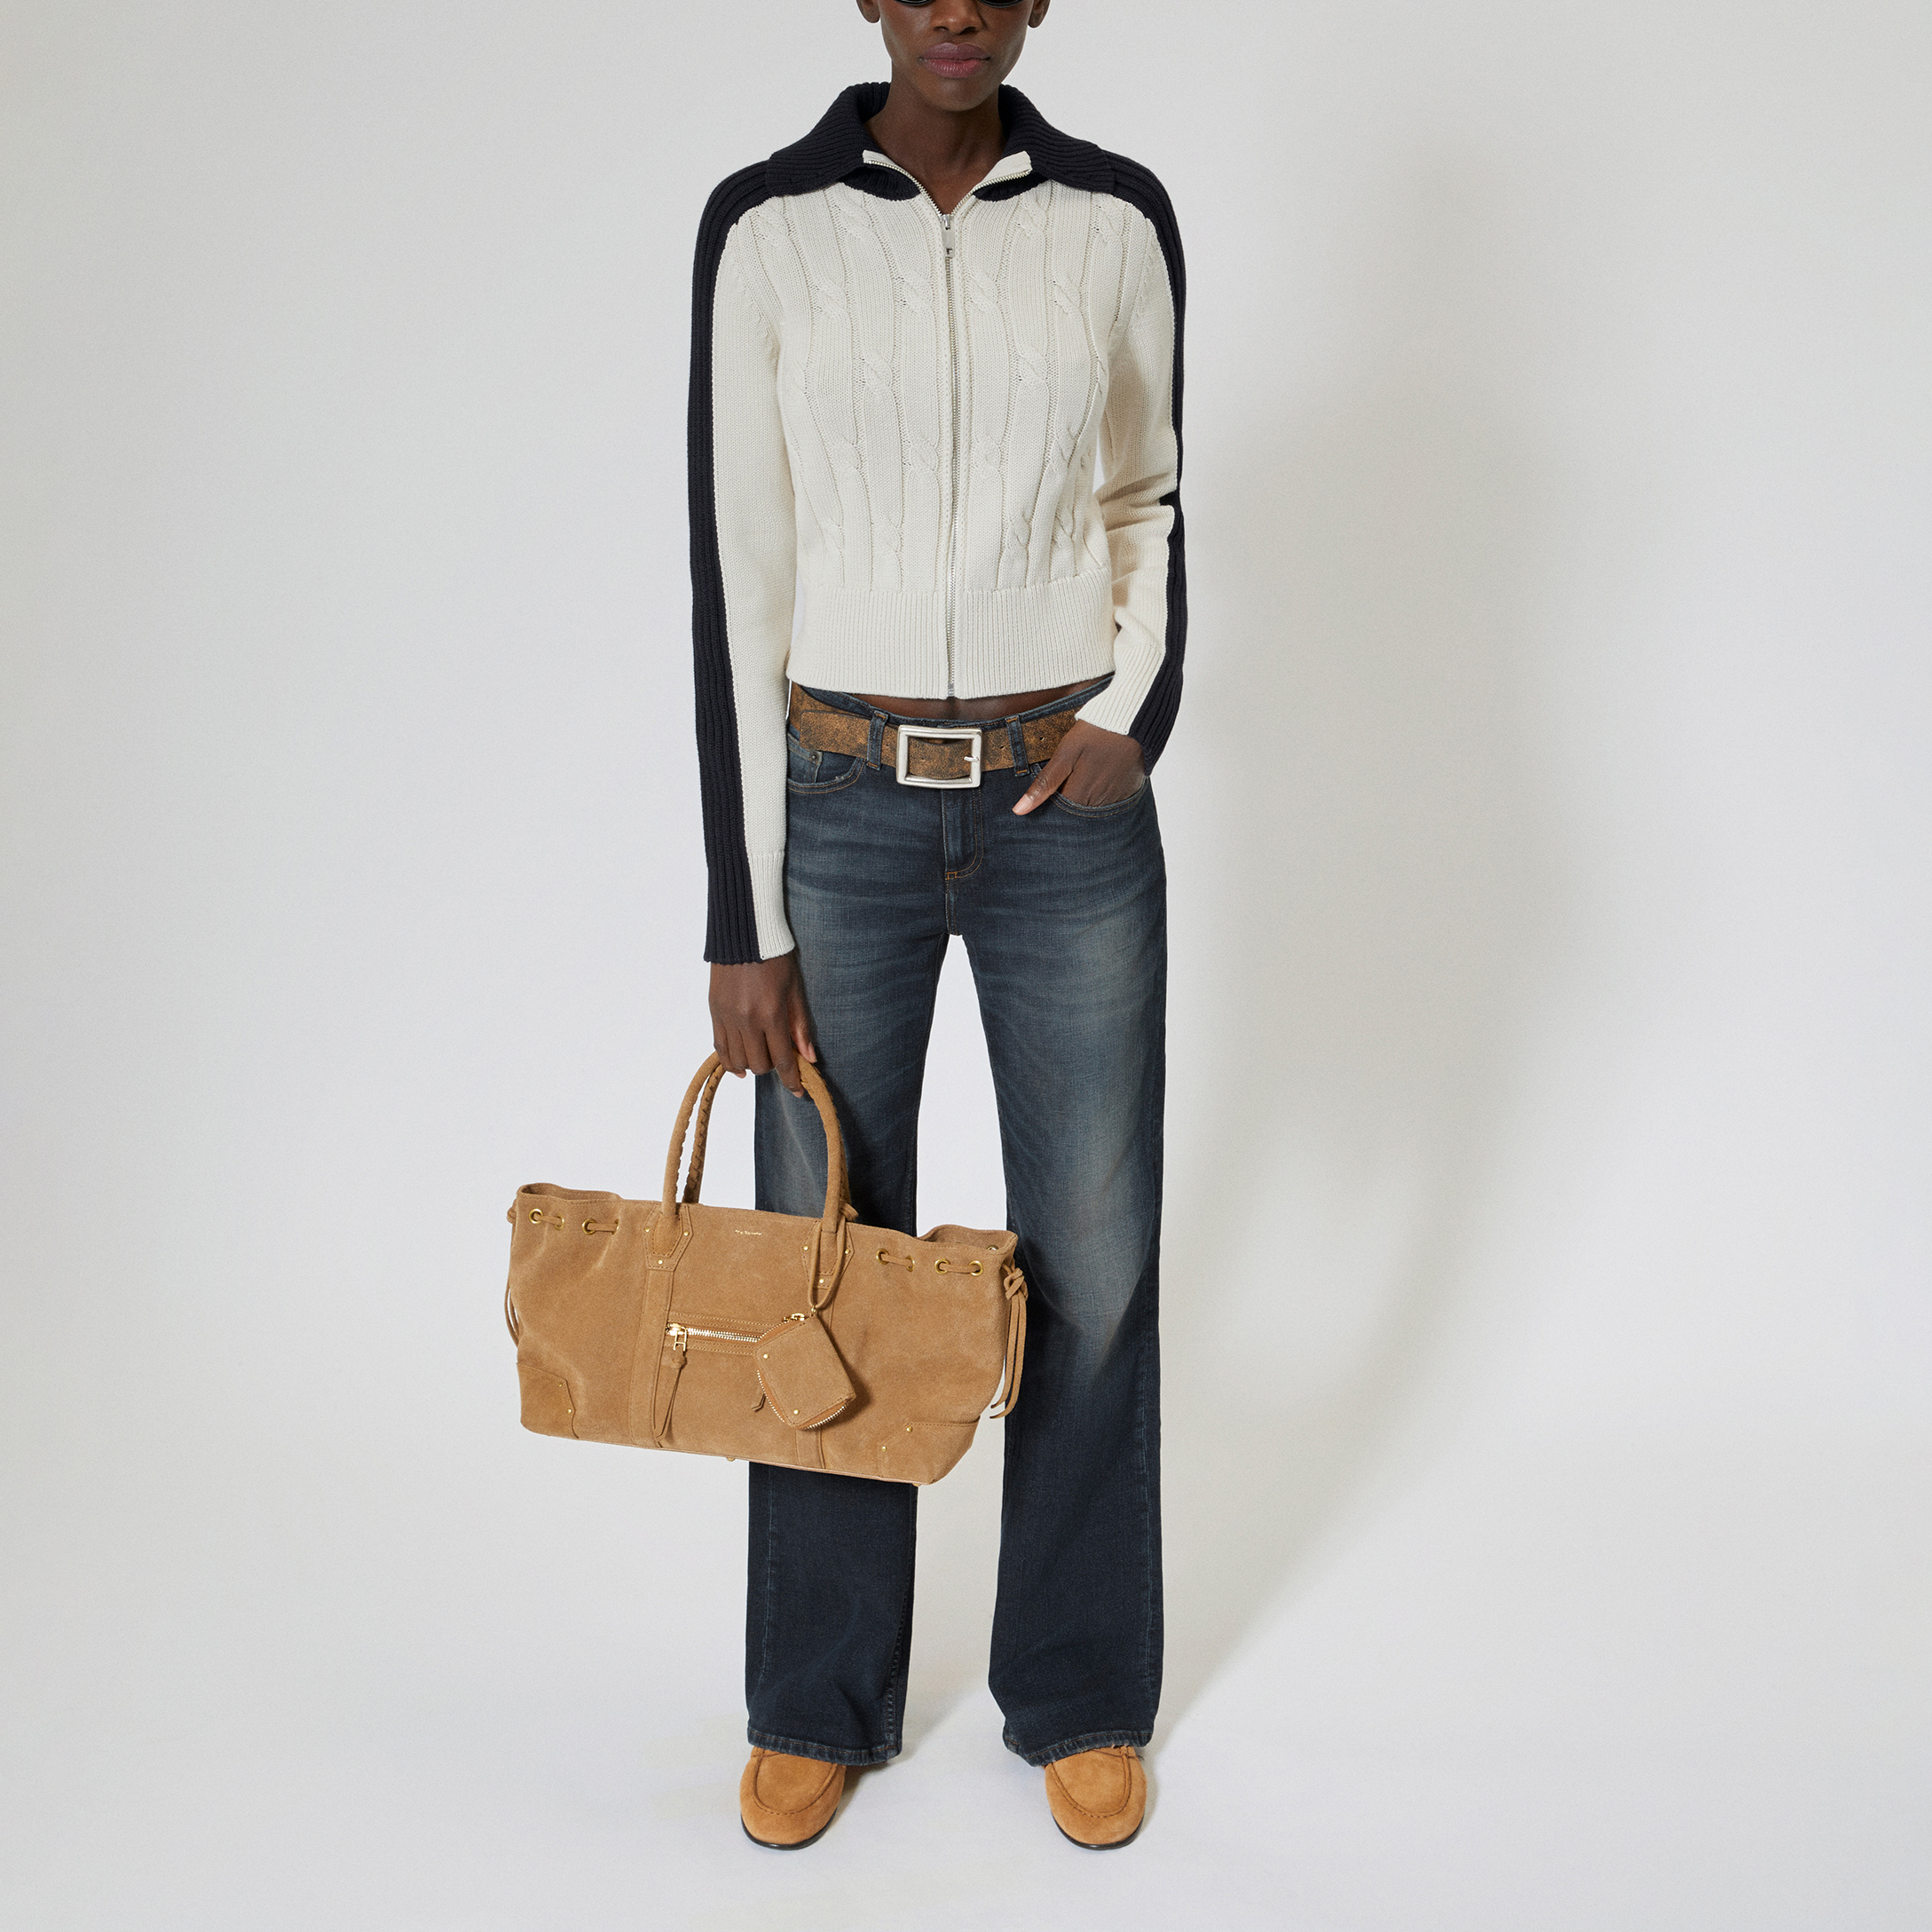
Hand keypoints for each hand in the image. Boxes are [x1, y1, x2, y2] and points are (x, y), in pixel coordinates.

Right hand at [709, 952, 815, 1096]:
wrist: (745, 934)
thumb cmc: (776, 958)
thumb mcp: (795, 990)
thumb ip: (800, 1026)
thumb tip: (809, 1058)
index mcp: (771, 1014)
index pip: (783, 1060)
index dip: (792, 1080)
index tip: (799, 1091)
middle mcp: (747, 1020)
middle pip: (759, 1065)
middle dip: (773, 1066)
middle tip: (780, 1055)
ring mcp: (727, 1017)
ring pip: (737, 1061)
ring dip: (752, 1063)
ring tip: (761, 1052)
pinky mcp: (714, 1012)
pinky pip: (720, 1048)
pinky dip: (730, 1060)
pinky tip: (739, 1064)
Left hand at [1012, 719, 1144, 814]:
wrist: (1133, 719)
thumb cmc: (1096, 733)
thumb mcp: (1065, 754)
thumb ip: (1044, 783)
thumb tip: (1020, 810)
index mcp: (1079, 796)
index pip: (1057, 814)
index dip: (1050, 802)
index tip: (1050, 788)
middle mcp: (1098, 804)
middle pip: (1075, 813)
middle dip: (1067, 800)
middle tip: (1070, 775)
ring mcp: (1116, 800)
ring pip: (1092, 809)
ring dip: (1085, 797)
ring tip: (1086, 772)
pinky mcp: (1129, 793)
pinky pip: (1110, 802)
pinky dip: (1102, 793)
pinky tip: (1101, 775)